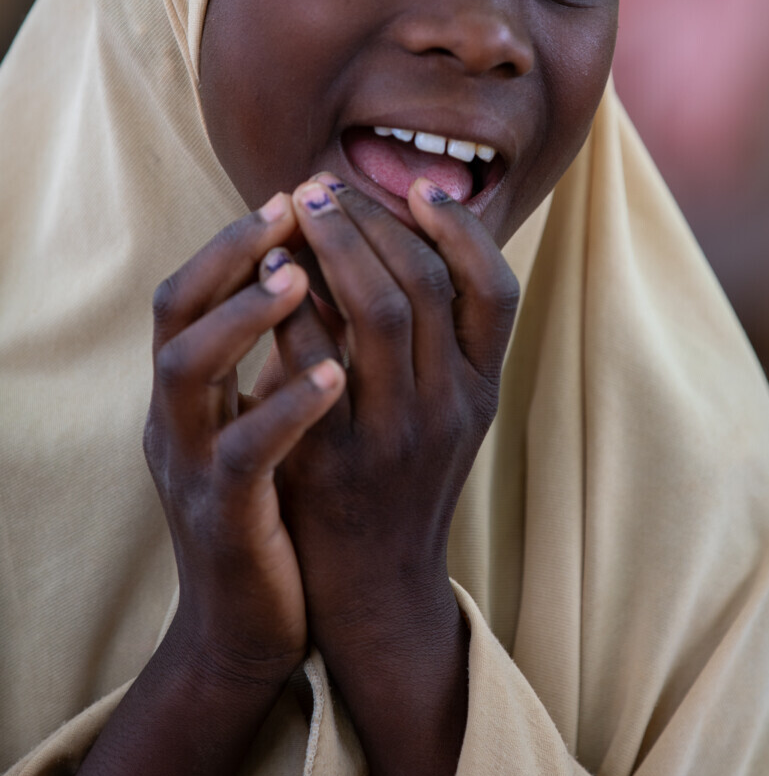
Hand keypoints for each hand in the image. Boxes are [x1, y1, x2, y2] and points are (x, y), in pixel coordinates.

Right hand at [143, 195, 345, 686]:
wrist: (247, 626)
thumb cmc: (271, 503)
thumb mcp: (266, 415)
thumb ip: (283, 350)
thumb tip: (331, 267)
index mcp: (190, 390)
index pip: (189, 288)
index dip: (235, 237)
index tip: (296, 191)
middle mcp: (177, 418)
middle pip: (175, 311)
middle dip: (233, 251)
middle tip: (296, 205)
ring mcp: (192, 466)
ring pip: (187, 370)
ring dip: (245, 314)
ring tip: (299, 273)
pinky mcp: (225, 518)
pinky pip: (247, 454)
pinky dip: (286, 407)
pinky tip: (334, 374)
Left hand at [265, 174, 519, 657]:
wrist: (373, 590)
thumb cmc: (406, 480)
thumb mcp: (451, 411)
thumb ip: (444, 338)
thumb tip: (410, 229)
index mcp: (483, 391)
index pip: (495, 288)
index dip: (461, 227)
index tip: (418, 185)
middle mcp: (450, 410)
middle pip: (429, 284)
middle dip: (375, 220)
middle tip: (324, 185)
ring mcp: (395, 437)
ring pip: (381, 311)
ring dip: (337, 246)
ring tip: (298, 208)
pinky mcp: (333, 462)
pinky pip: (313, 362)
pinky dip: (293, 305)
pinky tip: (267, 272)